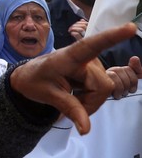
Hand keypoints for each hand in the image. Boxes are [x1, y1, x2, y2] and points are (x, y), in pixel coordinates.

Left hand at [10, 22, 136, 134]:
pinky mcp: (94, 71)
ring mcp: (91, 64)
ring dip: (89, 101)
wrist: (28, 78)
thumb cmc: (34, 81)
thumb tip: (86, 130)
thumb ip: (70, 109)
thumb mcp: (48, 95)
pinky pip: (101, 90)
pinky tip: (77, 95)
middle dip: (89, 102)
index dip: (112, 37)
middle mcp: (84, 57)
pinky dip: (90, 99)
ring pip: (104, 90)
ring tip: (70, 97)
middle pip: (102, 86)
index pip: (91, 45)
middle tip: (68, 106)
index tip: (130, 28)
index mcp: (69, 56)